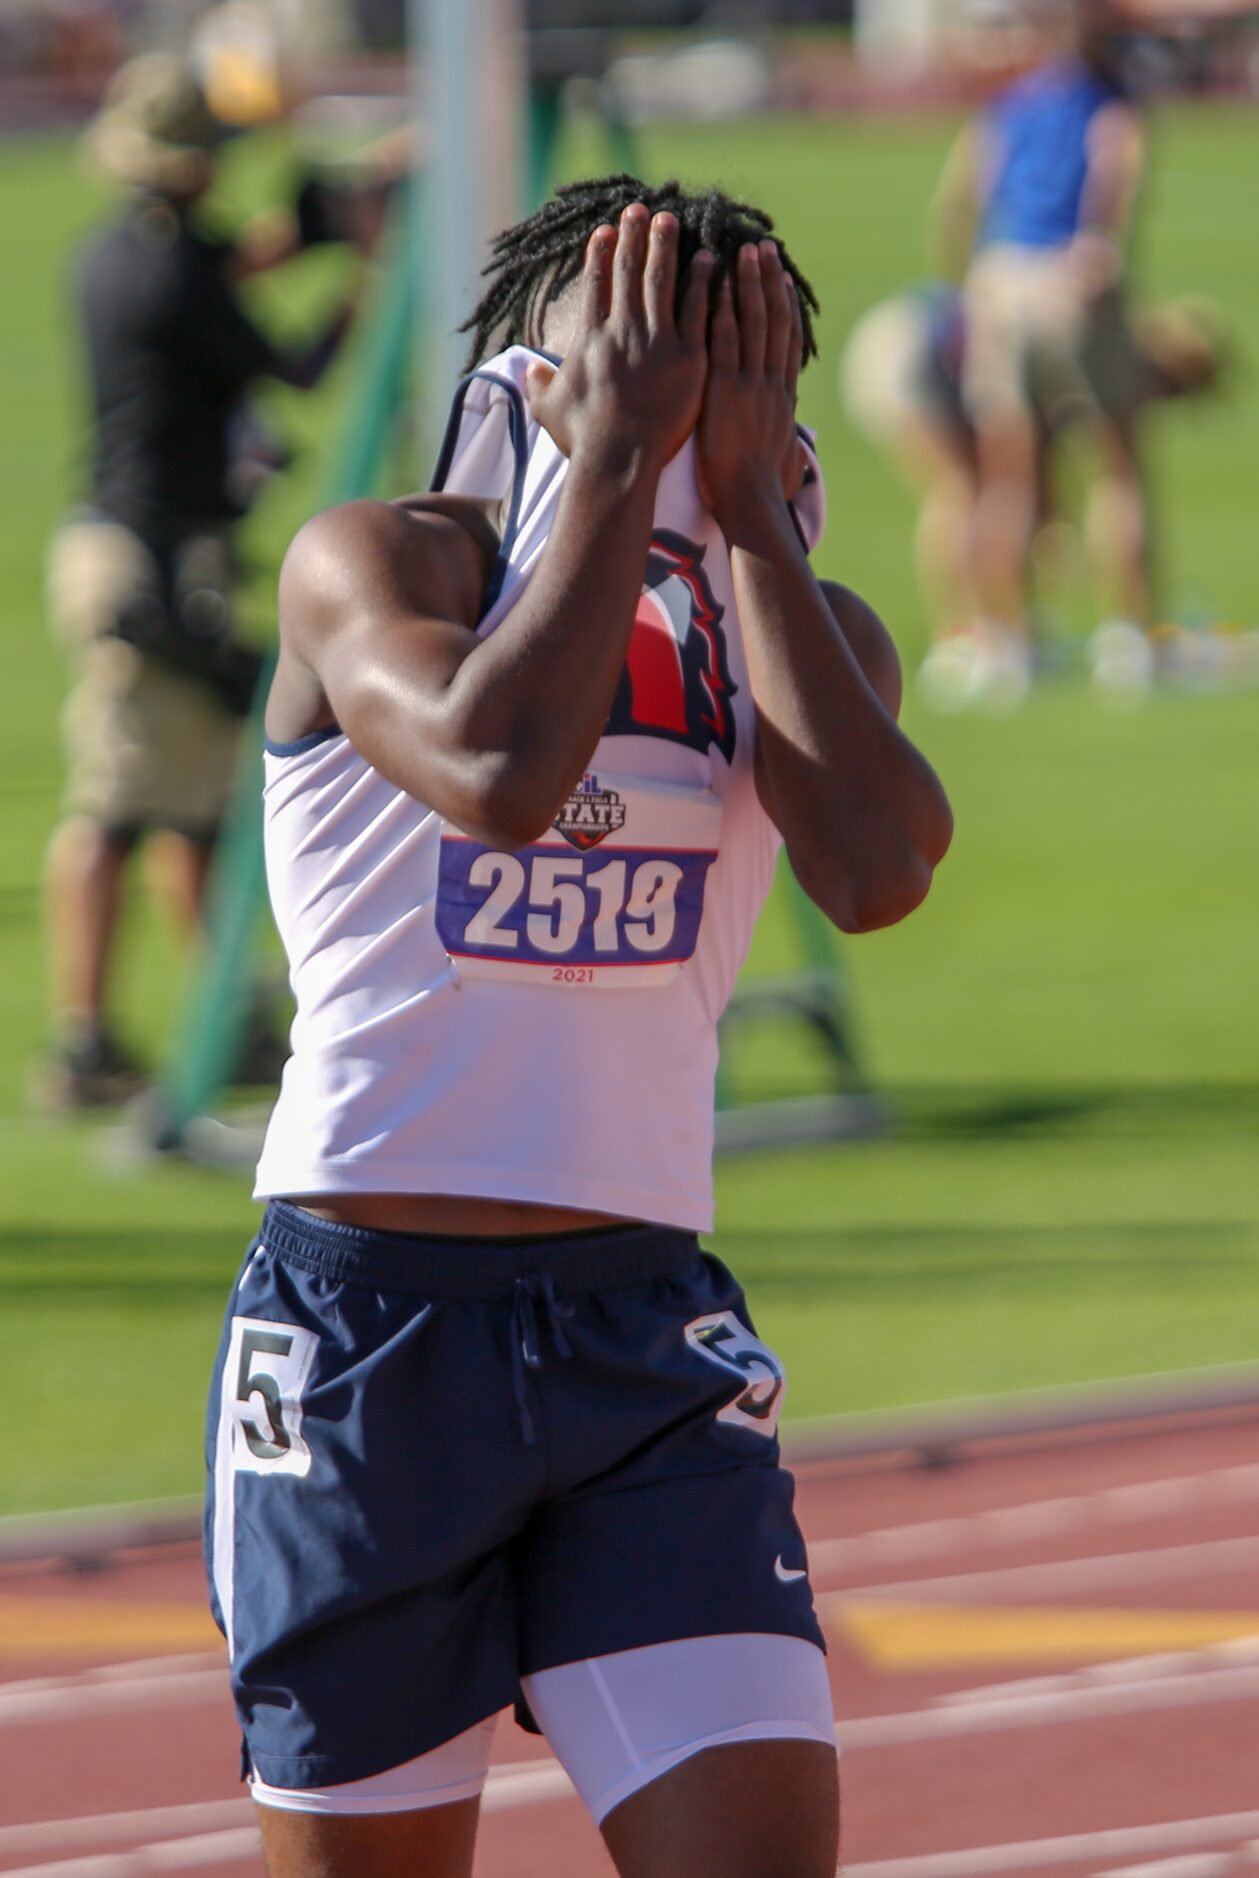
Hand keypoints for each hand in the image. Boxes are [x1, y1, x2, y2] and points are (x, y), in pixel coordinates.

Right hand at [525, 206, 712, 478]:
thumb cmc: (583, 439)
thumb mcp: (548, 410)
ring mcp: (659, 342)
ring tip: (672, 220)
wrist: (618, 460)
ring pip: (664, 282)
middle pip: (631, 272)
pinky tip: (710, 259)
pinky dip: (704, 282)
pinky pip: (699, 311)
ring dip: (667, 246)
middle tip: (641, 209)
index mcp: (592, 339)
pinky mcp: (690, 358)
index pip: (597, 285)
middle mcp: (624, 331)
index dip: (601, 254)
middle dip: (635, 236)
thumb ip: (539, 385)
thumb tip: (529, 371)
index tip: (606, 231)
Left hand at [697, 240, 806, 529]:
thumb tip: (798, 457)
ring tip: (744, 252)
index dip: (785, 307)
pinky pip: (725, 340)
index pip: (787, 342)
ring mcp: (750, 383)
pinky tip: (716, 284)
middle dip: (769, 282)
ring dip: (748, 283)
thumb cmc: (761, 493)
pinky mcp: (726, 389)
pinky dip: (723, 309)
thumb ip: (788, 451)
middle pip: (774, 321)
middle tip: (762, 248)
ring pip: (753, 322)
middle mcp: (771, 383)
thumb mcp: (782, 466)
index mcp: (783, 397)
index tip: (781, 280)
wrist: (750, 502)